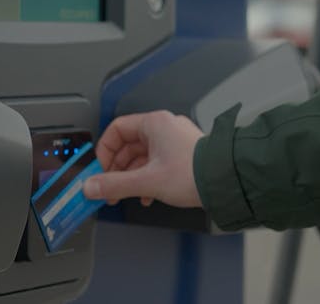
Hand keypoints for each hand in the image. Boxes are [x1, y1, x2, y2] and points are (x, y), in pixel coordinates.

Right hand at [82, 110, 203, 207]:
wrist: (228, 182)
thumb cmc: (196, 173)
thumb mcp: (147, 181)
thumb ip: (115, 184)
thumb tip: (92, 186)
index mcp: (154, 124)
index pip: (117, 129)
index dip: (104, 151)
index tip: (99, 170)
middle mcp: (165, 128)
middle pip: (128, 145)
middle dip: (116, 169)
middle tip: (109, 188)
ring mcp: (175, 141)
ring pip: (142, 156)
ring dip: (131, 177)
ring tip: (126, 195)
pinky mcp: (184, 155)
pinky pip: (156, 163)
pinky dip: (147, 178)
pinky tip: (147, 195)